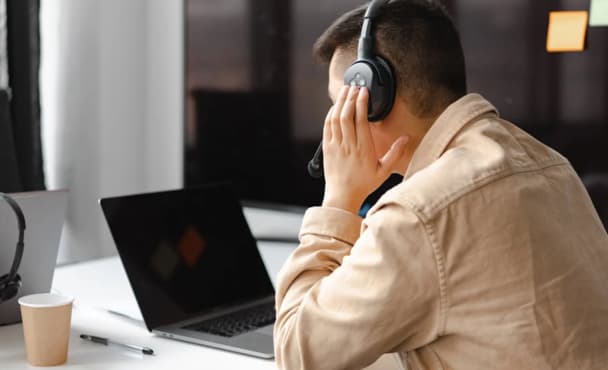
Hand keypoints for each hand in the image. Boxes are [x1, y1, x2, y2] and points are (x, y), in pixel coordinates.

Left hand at [321, 85, 408, 213]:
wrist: (342, 197)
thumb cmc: (363, 185)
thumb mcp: (384, 171)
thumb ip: (395, 153)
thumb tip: (406, 138)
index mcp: (364, 149)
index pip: (361, 120)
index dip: (362, 103)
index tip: (364, 91)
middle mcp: (348, 145)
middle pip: (347, 115)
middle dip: (350, 97)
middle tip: (355, 85)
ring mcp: (336, 146)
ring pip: (336, 118)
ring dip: (340, 102)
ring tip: (345, 90)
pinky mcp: (327, 148)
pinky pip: (327, 126)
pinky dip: (331, 114)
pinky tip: (335, 106)